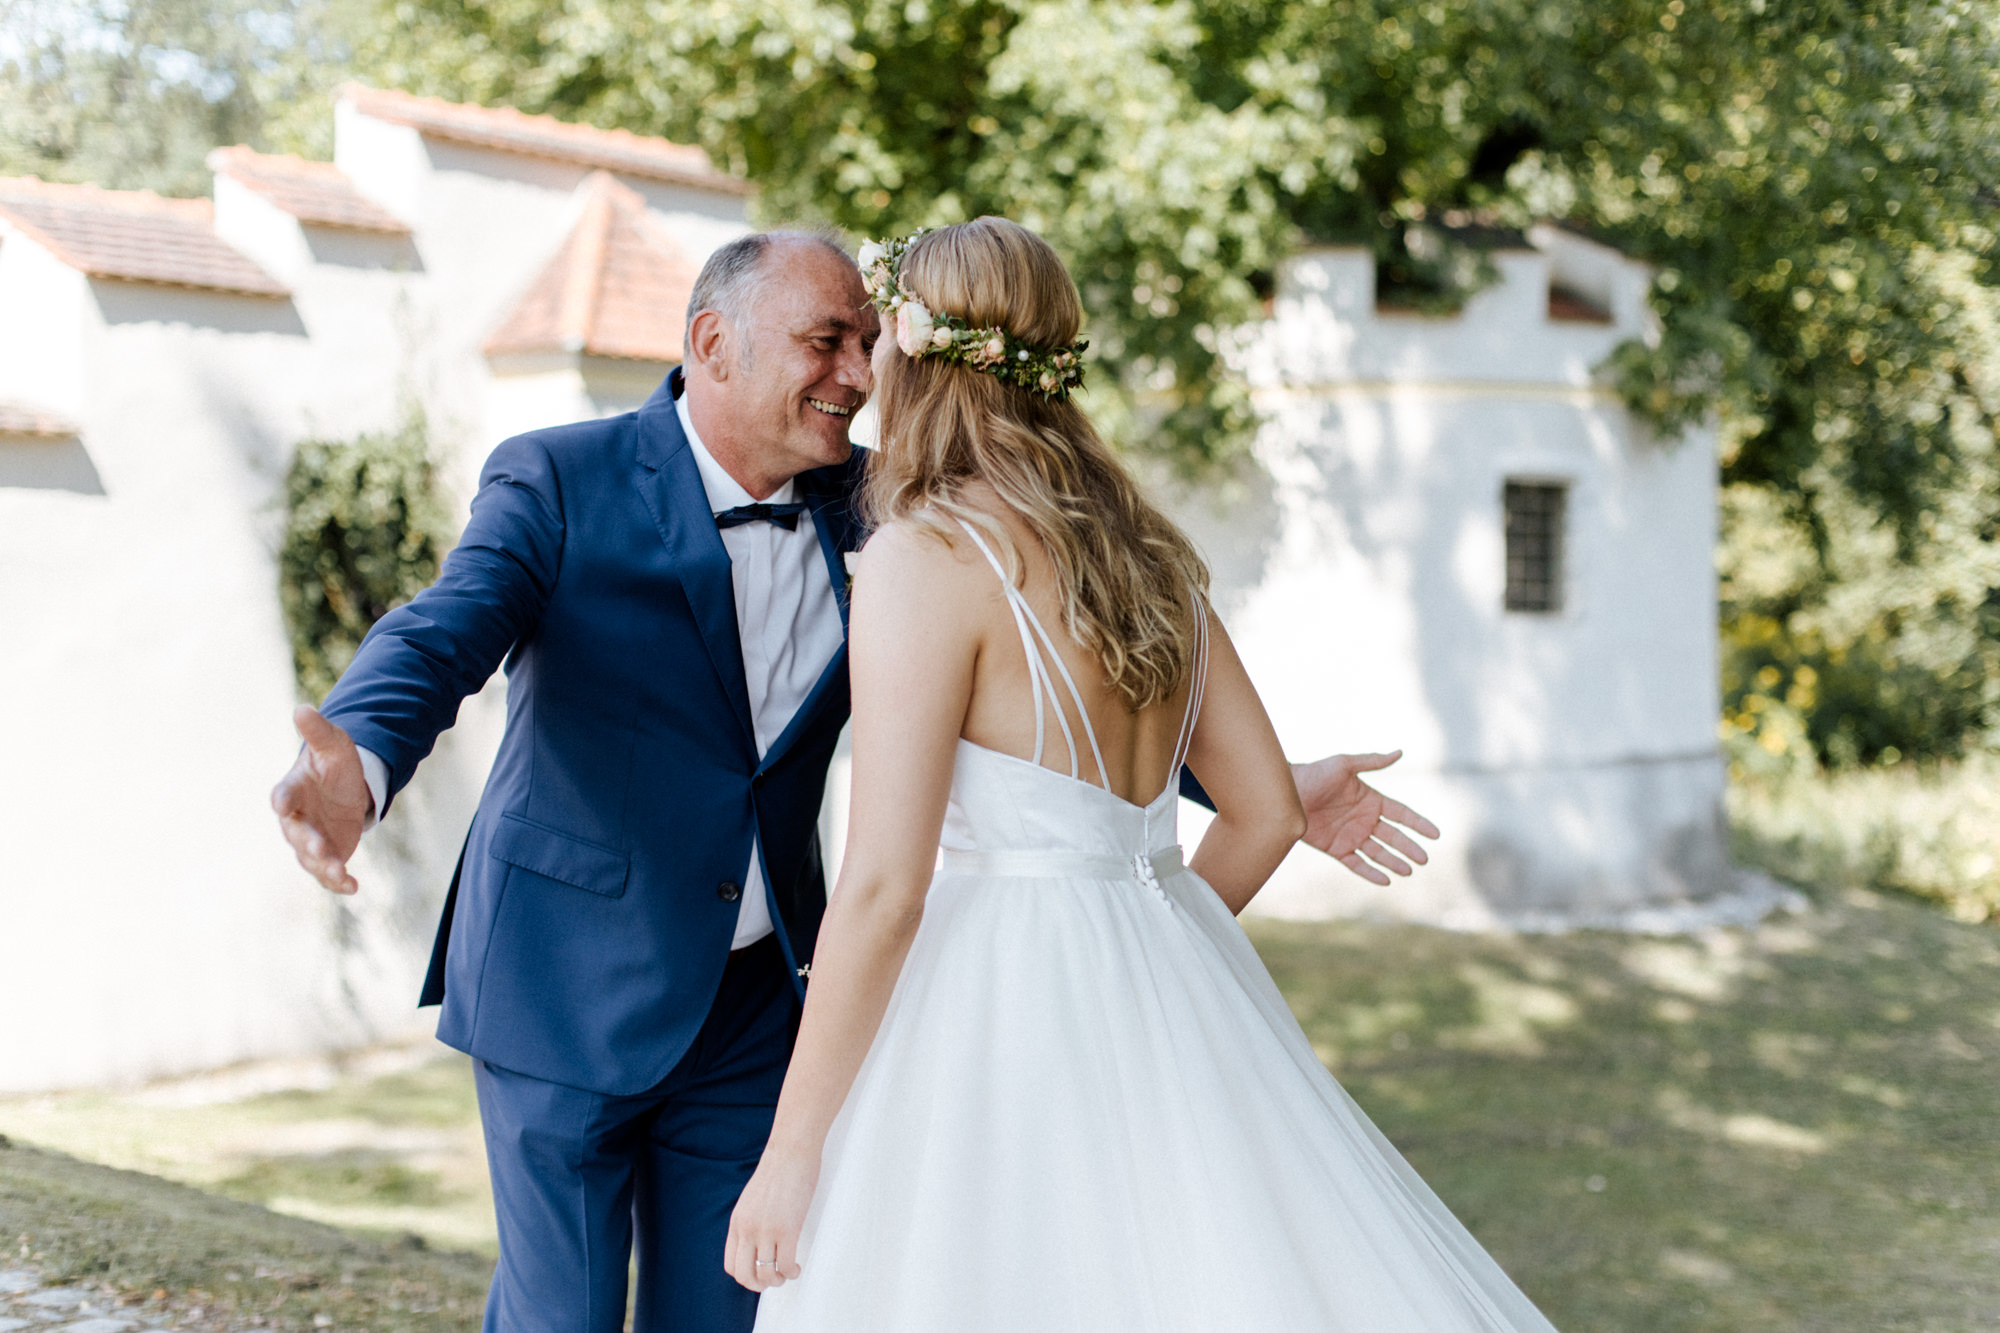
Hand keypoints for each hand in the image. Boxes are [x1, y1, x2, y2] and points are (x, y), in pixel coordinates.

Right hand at [271, 705, 371, 894]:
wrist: (345, 788)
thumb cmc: (333, 764)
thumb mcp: (334, 745)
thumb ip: (319, 732)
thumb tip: (303, 708)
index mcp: (293, 790)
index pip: (282, 795)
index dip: (281, 799)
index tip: (280, 803)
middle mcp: (296, 820)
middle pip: (295, 834)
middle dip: (306, 842)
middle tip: (318, 849)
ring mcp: (309, 840)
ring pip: (310, 858)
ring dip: (324, 866)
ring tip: (340, 873)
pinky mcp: (326, 855)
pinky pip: (328, 873)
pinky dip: (338, 882)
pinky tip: (353, 887)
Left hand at [724, 1150, 818, 1292]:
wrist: (791, 1150)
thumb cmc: (779, 1170)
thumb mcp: (754, 1198)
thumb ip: (752, 1219)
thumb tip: (759, 1238)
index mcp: (737, 1222)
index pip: (731, 1264)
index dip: (746, 1276)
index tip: (760, 1272)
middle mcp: (747, 1229)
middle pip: (744, 1275)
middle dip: (759, 1285)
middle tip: (774, 1280)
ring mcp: (766, 1230)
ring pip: (766, 1274)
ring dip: (778, 1280)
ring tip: (788, 1273)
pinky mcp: (787, 1229)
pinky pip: (785, 1265)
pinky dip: (791, 1272)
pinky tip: (796, 1267)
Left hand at [1292, 752, 1439, 885]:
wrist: (1286, 793)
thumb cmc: (1315, 774)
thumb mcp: (1345, 764)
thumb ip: (1372, 761)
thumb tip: (1399, 752)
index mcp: (1371, 800)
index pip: (1402, 814)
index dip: (1418, 824)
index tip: (1435, 834)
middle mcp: (1365, 819)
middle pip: (1393, 837)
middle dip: (1409, 848)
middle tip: (1424, 859)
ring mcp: (1351, 835)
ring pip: (1378, 853)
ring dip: (1394, 862)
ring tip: (1409, 871)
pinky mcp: (1336, 849)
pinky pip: (1357, 864)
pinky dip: (1370, 872)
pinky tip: (1385, 880)